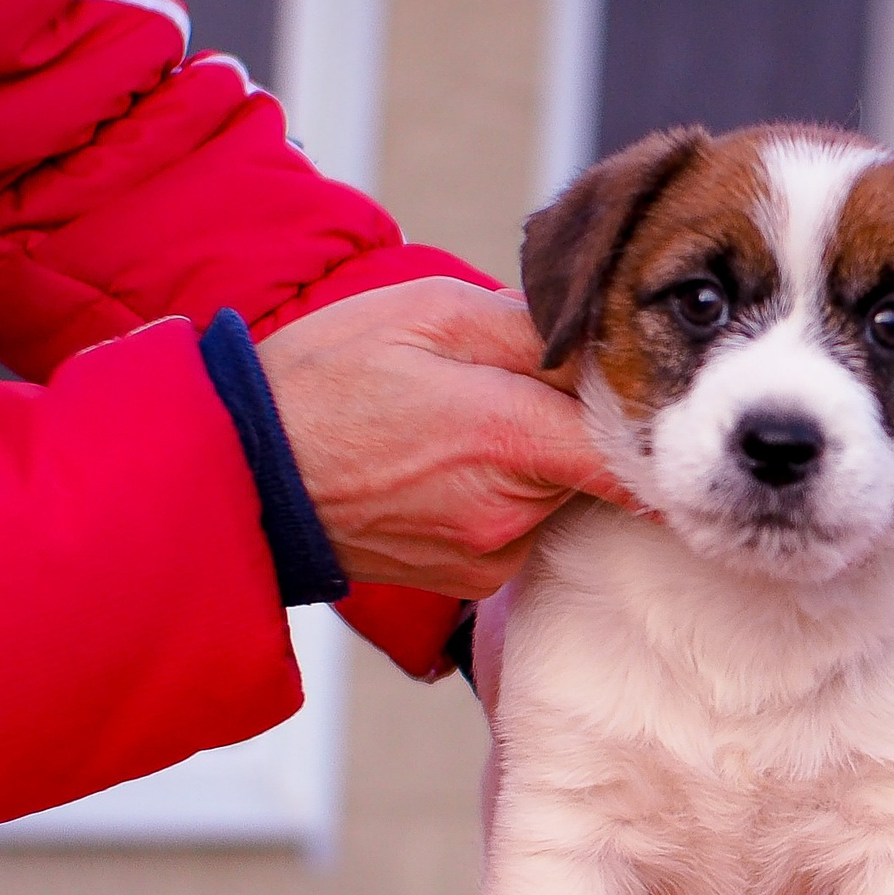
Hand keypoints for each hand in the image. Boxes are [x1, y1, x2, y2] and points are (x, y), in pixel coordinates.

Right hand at [256, 278, 625, 596]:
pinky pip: (521, 529)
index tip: (652, 398)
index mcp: (507, 436)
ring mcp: (491, 556)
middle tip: (517, 384)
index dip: (648, 419)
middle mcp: (510, 512)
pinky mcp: (472, 583)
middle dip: (572, 421)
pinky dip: (505, 497)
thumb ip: (530, 328)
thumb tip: (598, 343)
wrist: (242, 477)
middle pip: (593, 464)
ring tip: (463, 426)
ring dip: (537, 460)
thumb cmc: (325, 380)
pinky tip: (445, 469)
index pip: (630, 449)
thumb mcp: (429, 311)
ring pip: (557, 495)